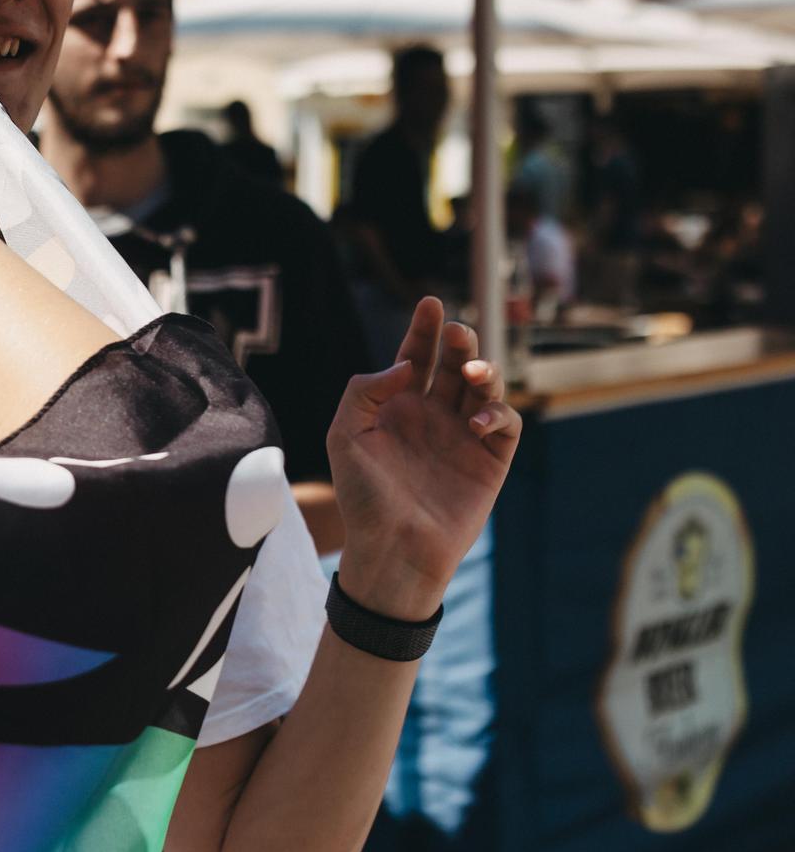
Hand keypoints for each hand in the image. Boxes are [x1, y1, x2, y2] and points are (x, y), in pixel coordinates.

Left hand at [328, 297, 520, 619]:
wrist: (391, 548)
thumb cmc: (363, 495)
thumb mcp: (345, 435)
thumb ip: (365, 391)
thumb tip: (406, 365)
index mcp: (398, 406)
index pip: (415, 357)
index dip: (424, 330)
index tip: (431, 303)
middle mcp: (433, 415)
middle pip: (454, 364)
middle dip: (459, 341)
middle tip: (456, 330)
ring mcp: (463, 436)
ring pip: (485, 387)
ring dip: (483, 370)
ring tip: (472, 370)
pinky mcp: (490, 461)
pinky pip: (505, 425)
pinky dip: (499, 413)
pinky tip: (478, 419)